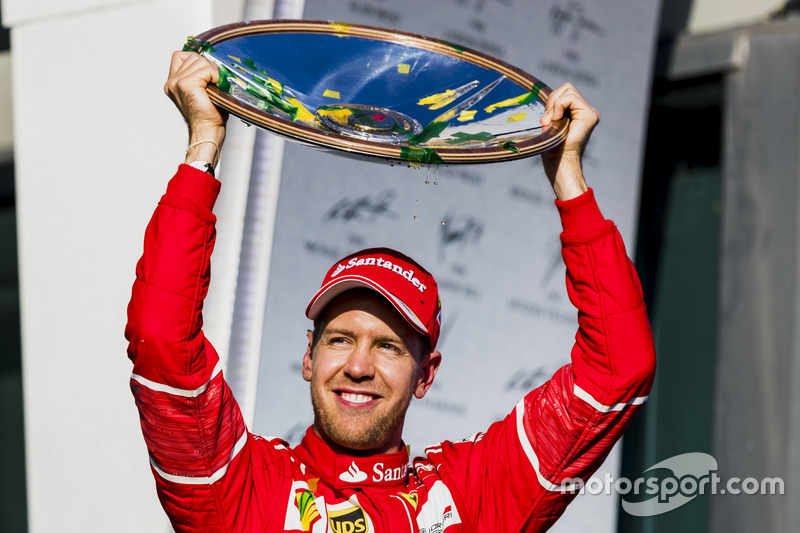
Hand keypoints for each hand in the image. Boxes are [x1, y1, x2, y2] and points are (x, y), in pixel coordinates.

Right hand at [164, 51, 228, 164]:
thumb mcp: (202, 90)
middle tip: (216, 83)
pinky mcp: (186, 84)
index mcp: (172, 83)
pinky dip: (216, 76)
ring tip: (216, 87)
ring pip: (200, 61)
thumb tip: (212, 59)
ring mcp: (177, 82)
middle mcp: (172, 82)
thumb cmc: (209, 114)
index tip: (208, 77)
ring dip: (213, 72)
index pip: (181, 56)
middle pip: (193, 57)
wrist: (208, 131)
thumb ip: (200, 74)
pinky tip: (217, 88)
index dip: (198, 62)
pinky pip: (206, 69)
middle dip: (209, 67)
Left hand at [539, 83, 599, 199]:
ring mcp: (590, 113)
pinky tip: (557, 119)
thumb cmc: (553, 147)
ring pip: (568, 91)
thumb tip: (548, 98)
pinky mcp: (590, 115)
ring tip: (552, 122)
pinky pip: (571, 98)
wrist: (559, 161)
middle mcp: (586, 111)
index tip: (545, 119)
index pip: (564, 92)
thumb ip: (552, 109)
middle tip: (546, 120)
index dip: (551, 101)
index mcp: (578, 112)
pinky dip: (559, 105)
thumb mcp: (550, 123)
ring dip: (554, 105)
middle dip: (552, 101)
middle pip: (567, 88)